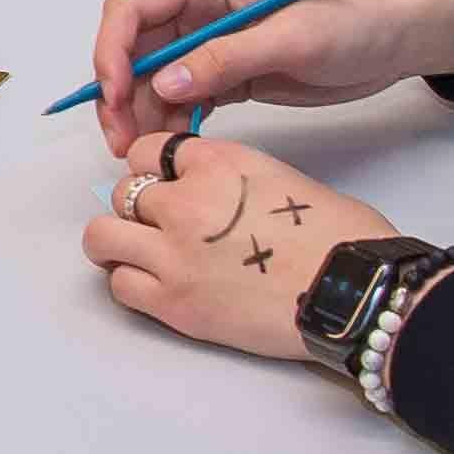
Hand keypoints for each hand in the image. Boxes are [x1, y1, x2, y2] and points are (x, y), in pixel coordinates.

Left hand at [78, 130, 389, 360]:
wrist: (352, 291)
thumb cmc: (340, 240)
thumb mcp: (283, 178)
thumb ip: (235, 179)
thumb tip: (217, 194)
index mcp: (217, 162)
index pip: (149, 151)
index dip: (153, 169)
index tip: (163, 183)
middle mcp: (186, 201)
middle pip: (123, 192)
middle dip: (137, 208)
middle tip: (158, 226)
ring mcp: (173, 253)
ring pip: (101, 235)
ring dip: (117, 242)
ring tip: (138, 254)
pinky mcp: (173, 302)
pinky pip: (119, 285)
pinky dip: (130, 284)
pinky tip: (155, 286)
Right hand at [85, 0, 453, 148]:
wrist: (395, 37)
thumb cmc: (352, 21)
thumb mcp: (292, 38)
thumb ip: (226, 57)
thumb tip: (164, 82)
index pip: (131, 9)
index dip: (110, 52)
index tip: (113, 98)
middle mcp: (196, 8)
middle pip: (130, 49)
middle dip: (118, 95)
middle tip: (123, 144)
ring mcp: (207, 42)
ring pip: (149, 80)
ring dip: (142, 115)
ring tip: (151, 154)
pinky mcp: (224, 72)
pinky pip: (180, 98)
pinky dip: (173, 122)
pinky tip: (181, 145)